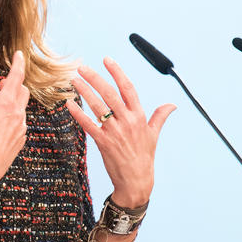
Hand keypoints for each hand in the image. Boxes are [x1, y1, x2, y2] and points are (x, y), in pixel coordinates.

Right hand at [0, 50, 28, 198]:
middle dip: (14, 84)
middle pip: (22, 91)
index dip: (18, 63)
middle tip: (1, 84)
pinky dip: (12, 117)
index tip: (19, 54)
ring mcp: (22, 127)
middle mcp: (18, 114)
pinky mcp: (21, 139)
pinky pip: (21, 122)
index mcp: (6, 104)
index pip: (16, 77)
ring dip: (12, 102)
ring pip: (21, 107)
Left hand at [66, 58, 175, 207]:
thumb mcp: (153, 135)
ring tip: (74, 80)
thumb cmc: (144, 157)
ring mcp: (115, 132)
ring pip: (98, 106)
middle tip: (82, 67)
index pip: (128, 88)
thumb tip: (172, 105)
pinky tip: (69, 104)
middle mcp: (127, 121)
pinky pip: (89, 124)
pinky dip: (78, 113)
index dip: (117, 72)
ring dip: (84, 92)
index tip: (107, 59)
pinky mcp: (104, 142)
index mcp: (139, 116)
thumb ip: (160, 116)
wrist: (136, 181)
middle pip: (110, 93)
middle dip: (95, 78)